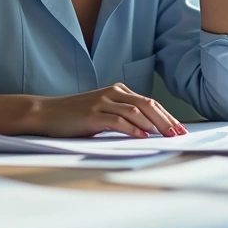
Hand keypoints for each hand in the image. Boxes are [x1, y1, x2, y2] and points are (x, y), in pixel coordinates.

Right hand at [29, 83, 187, 137]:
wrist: (47, 113)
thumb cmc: (76, 117)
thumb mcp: (103, 113)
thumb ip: (123, 117)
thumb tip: (149, 130)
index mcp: (118, 91)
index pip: (149, 102)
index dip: (167, 115)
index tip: (180, 128)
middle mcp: (112, 93)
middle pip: (147, 104)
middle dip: (166, 120)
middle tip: (179, 134)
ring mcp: (102, 102)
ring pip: (135, 111)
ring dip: (154, 124)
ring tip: (167, 136)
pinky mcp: (92, 114)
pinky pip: (117, 120)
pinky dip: (133, 128)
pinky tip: (143, 136)